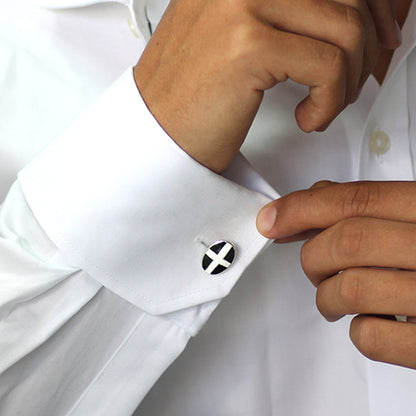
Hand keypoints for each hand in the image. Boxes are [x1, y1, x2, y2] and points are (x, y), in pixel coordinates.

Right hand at [134, 0, 400, 172]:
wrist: (157, 135)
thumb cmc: (194, 97)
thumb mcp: (238, 36)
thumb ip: (286, 15)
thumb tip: (349, 12)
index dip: (369, 6)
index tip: (378, 37)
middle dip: (366, 47)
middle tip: (352, 83)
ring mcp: (240, 5)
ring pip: (346, 29)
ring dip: (350, 79)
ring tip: (324, 105)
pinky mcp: (246, 46)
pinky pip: (328, 66)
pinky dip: (330, 102)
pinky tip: (307, 119)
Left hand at [257, 181, 415, 368]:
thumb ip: (369, 208)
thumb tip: (310, 203)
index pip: (357, 199)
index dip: (302, 208)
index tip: (271, 220)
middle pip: (346, 242)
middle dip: (313, 257)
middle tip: (316, 268)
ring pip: (349, 289)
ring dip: (328, 296)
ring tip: (336, 298)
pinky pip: (370, 337)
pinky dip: (359, 330)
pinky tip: (373, 322)